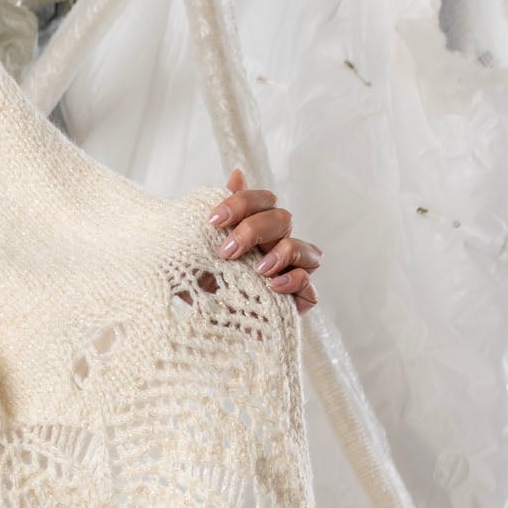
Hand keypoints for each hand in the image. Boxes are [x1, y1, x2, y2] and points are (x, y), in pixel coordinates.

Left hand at [208, 166, 320, 310]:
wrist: (200, 334)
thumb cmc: (202, 289)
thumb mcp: (198, 253)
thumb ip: (219, 217)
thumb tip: (237, 173)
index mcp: (257, 230)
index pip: (263, 200)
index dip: (242, 202)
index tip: (213, 220)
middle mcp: (277, 246)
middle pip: (282, 219)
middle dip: (254, 229)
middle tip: (226, 250)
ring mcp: (291, 272)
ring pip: (305, 248)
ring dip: (282, 252)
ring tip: (258, 268)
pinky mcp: (298, 301)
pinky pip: (309, 286)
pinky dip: (293, 281)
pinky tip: (271, 286)